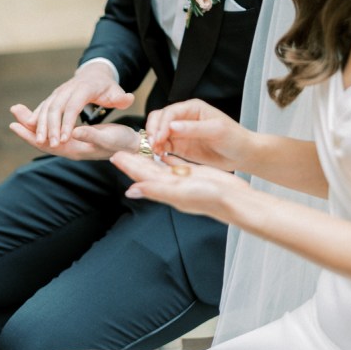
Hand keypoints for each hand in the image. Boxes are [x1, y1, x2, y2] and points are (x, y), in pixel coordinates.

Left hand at [10, 104, 139, 160]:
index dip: (31, 134)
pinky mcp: (77, 139)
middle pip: (44, 141)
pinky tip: (40, 118)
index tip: (16, 124)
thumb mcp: (107, 138)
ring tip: (20, 114)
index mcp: (75, 150)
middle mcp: (71, 149)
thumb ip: (90, 136)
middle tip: (13, 117)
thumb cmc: (122, 143)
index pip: (47, 144)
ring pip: (49, 136)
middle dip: (28, 130)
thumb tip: (72, 131)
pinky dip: (46, 124)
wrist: (133, 147)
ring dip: (34, 126)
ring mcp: (73, 145)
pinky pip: (56, 132)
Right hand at [19, 64, 134, 146]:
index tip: (66, 138)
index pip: (73, 106)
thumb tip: (128, 98)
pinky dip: (35, 118)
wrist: (95, 73)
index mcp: (84, 89)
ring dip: (41, 124)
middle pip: (56, 108)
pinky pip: (42, 107)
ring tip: (40, 141)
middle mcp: (68, 89)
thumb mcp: (117, 92)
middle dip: (52, 127)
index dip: (68, 122)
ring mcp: (59, 92)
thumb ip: (122, 98)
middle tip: (52, 144)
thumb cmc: (107, 87)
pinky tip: (29, 129)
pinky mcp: (53, 96)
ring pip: (46, 108)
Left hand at [110, 150, 248, 219]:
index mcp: (167, 188)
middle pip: (147, 170)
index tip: (115, 156)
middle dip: (134, 160)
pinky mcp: (195, 174)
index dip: (128, 166)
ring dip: (148, 158)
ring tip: (139, 149)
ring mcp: (184, 179)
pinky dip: (168, 157)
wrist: (235, 200)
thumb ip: (155, 190)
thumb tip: (130, 191)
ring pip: (160, 167)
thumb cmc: (210, 197)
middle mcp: (172, 185)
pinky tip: (164, 153)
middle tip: (120, 150)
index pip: (142, 175)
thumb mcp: (180, 192)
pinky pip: (177, 164)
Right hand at [144, 99, 249, 172]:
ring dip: (154, 141)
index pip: (170, 112)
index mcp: (192, 108)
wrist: (242, 155)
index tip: (159, 138)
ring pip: (158, 132)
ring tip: (156, 152)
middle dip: (153, 131)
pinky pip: (163, 146)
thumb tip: (172, 126)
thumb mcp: (216, 130)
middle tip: (153, 145)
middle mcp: (184, 118)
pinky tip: (161, 156)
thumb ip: (193, 128)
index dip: (161, 124)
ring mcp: (180, 133)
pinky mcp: (180, 146)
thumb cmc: (235, 138)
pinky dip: (159, 150)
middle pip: (159, 119)